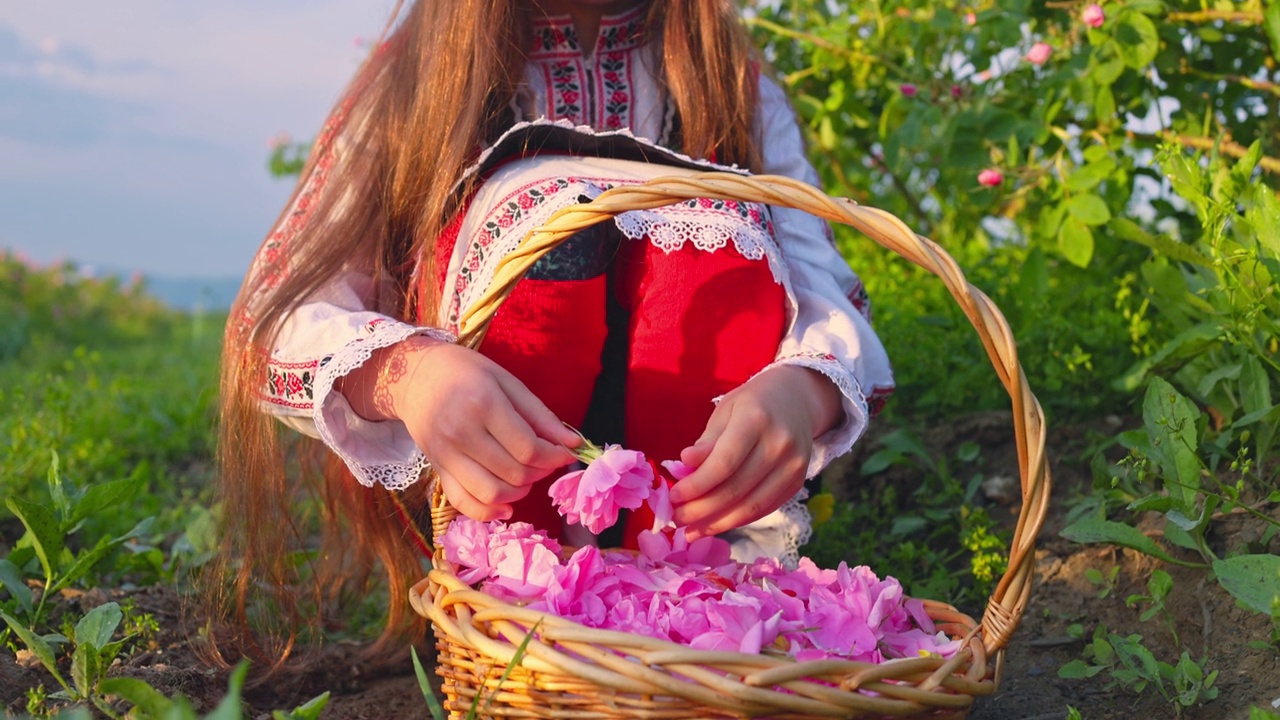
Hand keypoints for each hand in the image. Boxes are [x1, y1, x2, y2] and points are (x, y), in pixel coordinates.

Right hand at [337, 335, 579, 520]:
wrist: (413, 376)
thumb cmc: (465, 372)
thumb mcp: (506, 381)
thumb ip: (540, 414)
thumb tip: (573, 443)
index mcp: (483, 404)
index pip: (527, 448)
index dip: (554, 456)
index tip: (565, 452)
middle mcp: (462, 433)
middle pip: (513, 472)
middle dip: (541, 472)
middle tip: (547, 460)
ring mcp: (445, 455)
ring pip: (491, 493)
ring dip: (519, 492)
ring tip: (527, 476)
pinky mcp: (436, 469)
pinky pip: (463, 503)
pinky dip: (488, 512)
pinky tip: (506, 505)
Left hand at [668, 365, 841, 538]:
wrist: (796, 399)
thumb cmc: (752, 404)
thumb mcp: (725, 411)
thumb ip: (706, 442)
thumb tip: (683, 467)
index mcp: (756, 419)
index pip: (723, 463)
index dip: (697, 485)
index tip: (673, 496)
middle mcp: (780, 444)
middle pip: (735, 489)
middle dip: (701, 510)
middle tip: (676, 519)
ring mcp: (793, 466)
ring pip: (751, 507)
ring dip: (717, 523)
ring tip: (691, 531)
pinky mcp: (798, 482)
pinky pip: (763, 509)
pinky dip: (736, 520)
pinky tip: (715, 525)